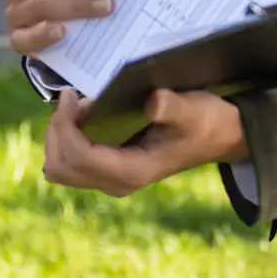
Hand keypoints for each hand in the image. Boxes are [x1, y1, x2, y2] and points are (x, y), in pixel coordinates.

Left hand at [43, 88, 247, 196]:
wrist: (218, 136)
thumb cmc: (204, 121)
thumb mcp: (193, 110)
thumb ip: (171, 107)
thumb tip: (152, 102)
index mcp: (133, 171)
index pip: (79, 158)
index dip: (65, 127)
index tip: (70, 95)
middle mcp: (116, 182)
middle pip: (60, 167)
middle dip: (58, 130)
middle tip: (72, 98)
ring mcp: (110, 179)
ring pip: (59, 168)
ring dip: (59, 136)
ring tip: (77, 107)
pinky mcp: (107, 171)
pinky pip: (70, 163)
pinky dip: (66, 140)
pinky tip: (83, 117)